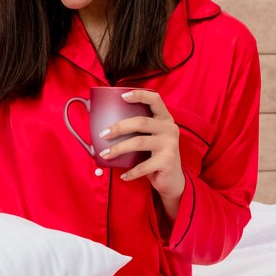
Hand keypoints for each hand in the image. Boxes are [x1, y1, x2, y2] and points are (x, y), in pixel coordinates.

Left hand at [99, 90, 184, 219]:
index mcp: (164, 118)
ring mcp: (170, 144)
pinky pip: (143, 166)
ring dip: (118, 148)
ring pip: (139, 142)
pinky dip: (130, 172)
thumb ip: (135, 129)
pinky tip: (122, 175)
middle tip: (103, 134)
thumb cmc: (153, 155)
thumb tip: (102, 125)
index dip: (139, 95)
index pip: (155, 99)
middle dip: (119, 127)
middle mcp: (169, 128)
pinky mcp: (168, 161)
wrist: (172, 180)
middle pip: (141, 122)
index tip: (121, 96)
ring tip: (105, 154)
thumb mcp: (149, 137)